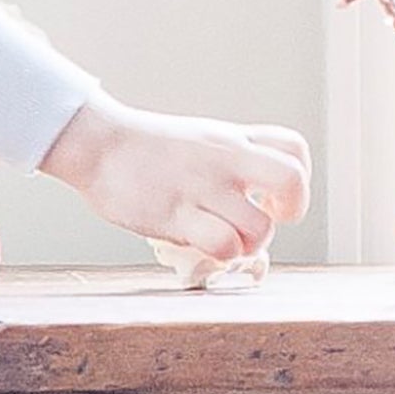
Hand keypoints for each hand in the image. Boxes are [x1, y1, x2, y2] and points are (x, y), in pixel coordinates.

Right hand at [37, 97, 311, 267]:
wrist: (97, 144)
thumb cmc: (140, 150)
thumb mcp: (197, 139)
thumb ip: (227, 160)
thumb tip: (245, 198)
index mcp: (232, 141)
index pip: (294, 150)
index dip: (297, 181)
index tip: (272, 198)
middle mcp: (225, 161)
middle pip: (292, 180)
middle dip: (292, 210)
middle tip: (267, 220)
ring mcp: (203, 188)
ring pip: (259, 228)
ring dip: (249, 244)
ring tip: (225, 240)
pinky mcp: (177, 214)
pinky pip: (222, 245)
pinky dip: (222, 254)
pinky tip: (202, 245)